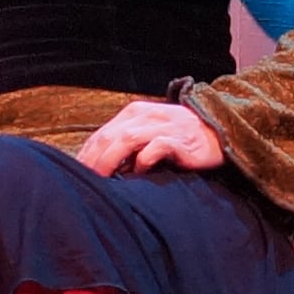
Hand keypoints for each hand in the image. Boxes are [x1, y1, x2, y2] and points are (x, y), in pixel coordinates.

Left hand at [76, 98, 222, 178]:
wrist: (218, 130)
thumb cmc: (179, 136)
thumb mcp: (149, 132)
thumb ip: (126, 144)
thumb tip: (101, 166)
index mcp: (134, 112)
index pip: (101, 133)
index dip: (86, 154)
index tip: (76, 174)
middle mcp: (146, 115)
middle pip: (109, 136)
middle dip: (93, 159)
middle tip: (83, 181)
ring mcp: (163, 126)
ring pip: (127, 140)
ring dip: (110, 160)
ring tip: (102, 179)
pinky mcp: (179, 140)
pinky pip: (156, 147)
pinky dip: (143, 160)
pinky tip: (138, 172)